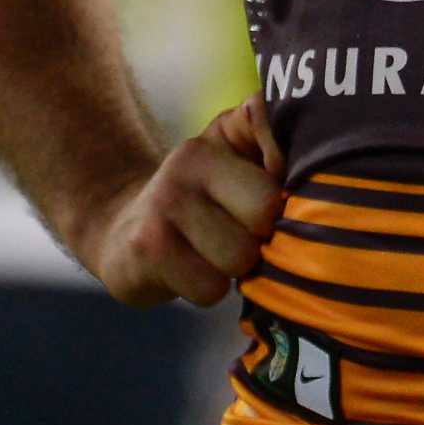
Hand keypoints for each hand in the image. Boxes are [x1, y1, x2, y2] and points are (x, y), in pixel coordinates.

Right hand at [77, 97, 285, 307]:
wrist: (121, 233)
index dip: (281, 207)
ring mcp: (160, 209)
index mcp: (209, 146)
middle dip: (261, 237)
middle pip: (264, 220)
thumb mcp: (228, 154)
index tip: (263, 211)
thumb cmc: (197, 197)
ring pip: (239, 260)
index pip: (275, 184)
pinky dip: (207, 289)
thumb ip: (266, 133)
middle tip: (239, 234)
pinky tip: (190, 271)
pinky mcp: (146, 252)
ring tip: (213, 253)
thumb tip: (301, 141)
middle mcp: (182, 167)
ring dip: (234, 269)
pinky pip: (210, 290)